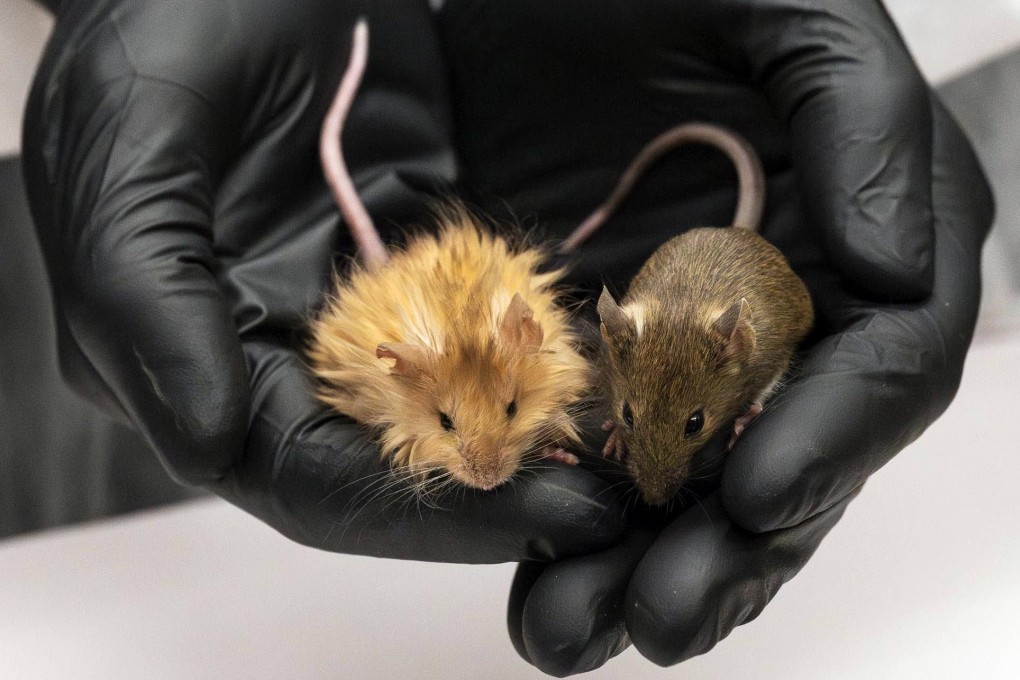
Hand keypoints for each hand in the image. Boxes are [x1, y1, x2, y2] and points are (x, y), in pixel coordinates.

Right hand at [21, 0, 622, 561]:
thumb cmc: (156, 35)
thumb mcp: (134, 155)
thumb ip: (153, 305)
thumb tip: (207, 440)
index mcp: (194, 354)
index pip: (305, 478)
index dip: (413, 512)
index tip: (522, 512)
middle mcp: (275, 353)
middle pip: (384, 461)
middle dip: (486, 485)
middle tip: (588, 502)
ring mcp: (347, 310)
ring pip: (438, 408)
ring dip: (519, 433)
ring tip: (603, 456)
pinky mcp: (406, 264)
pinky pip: (472, 328)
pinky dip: (526, 355)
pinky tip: (584, 367)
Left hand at [435, 0, 992, 672]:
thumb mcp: (789, 15)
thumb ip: (869, 121)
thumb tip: (895, 272)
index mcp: (846, 234)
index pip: (880, 362)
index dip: (835, 435)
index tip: (762, 496)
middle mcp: (777, 303)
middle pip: (784, 452)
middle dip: (729, 550)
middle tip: (660, 620)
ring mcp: (683, 337)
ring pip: (688, 479)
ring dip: (641, 563)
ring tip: (576, 629)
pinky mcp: (593, 348)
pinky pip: (601, 451)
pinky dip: (576, 516)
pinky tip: (541, 569)